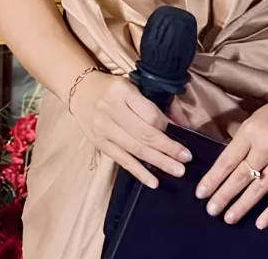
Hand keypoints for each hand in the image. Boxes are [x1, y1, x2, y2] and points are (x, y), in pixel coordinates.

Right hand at [68, 70, 191, 188]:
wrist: (82, 90)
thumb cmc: (113, 88)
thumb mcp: (135, 86)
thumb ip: (158, 103)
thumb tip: (182, 125)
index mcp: (123, 91)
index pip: (150, 115)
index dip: (167, 127)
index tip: (181, 134)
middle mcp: (111, 110)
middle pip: (145, 134)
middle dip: (168, 149)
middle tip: (186, 159)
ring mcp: (103, 128)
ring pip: (135, 149)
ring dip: (158, 162)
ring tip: (177, 171)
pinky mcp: (99, 143)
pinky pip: (122, 161)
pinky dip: (139, 172)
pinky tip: (153, 181)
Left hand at [196, 86, 267, 228]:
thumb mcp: (253, 120)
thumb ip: (240, 141)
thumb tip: (223, 168)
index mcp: (251, 131)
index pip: (227, 160)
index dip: (213, 179)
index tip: (200, 193)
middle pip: (241, 175)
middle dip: (223, 195)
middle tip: (211, 210)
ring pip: (259, 187)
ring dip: (242, 205)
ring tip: (229, 218)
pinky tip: (259, 223)